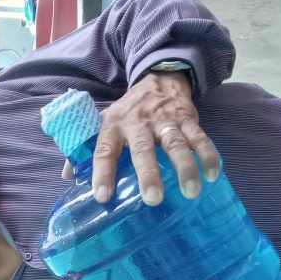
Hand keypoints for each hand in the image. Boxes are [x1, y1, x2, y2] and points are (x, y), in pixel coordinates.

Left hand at [88, 71, 219, 205]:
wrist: (158, 79)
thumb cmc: (128, 112)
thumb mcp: (103, 123)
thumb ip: (85, 150)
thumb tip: (68, 177)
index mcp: (114, 126)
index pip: (104, 151)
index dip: (101, 173)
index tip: (103, 197)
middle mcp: (139, 123)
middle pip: (143, 150)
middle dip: (148, 174)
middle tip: (153, 200)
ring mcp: (166, 120)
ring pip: (176, 143)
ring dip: (185, 168)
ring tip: (191, 192)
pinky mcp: (188, 119)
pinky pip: (200, 138)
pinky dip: (208, 155)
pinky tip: (212, 176)